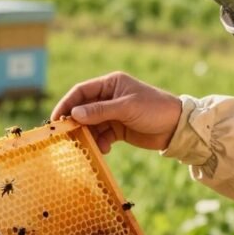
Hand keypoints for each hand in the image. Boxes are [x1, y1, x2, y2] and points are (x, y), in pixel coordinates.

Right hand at [51, 71, 182, 153]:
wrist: (177, 127)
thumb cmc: (154, 109)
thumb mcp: (126, 108)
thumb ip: (99, 111)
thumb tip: (74, 114)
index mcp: (110, 84)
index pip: (81, 91)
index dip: (67, 104)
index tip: (56, 119)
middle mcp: (109, 97)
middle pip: (84, 109)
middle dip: (76, 123)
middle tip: (66, 136)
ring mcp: (113, 113)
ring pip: (91, 124)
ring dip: (88, 136)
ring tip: (88, 146)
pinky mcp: (118, 129)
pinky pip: (102, 135)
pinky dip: (100, 143)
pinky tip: (104, 150)